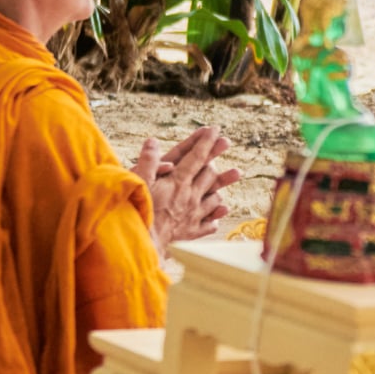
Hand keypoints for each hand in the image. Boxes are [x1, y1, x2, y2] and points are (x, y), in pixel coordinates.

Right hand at [137, 126, 240, 248]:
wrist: (144, 244)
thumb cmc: (138, 211)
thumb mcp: (138, 183)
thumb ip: (147, 162)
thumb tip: (153, 141)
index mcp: (177, 182)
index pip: (195, 157)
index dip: (205, 142)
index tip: (214, 129)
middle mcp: (190, 196)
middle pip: (209, 173)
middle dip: (216, 156)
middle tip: (226, 142)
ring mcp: (194, 214)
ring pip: (214, 196)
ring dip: (222, 184)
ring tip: (236, 173)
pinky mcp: (192, 231)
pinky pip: (210, 222)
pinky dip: (216, 215)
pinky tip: (221, 210)